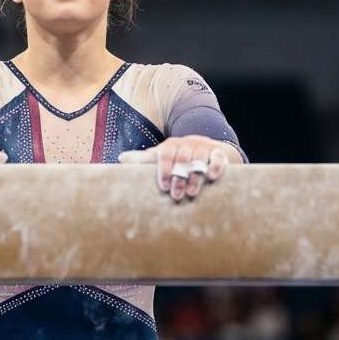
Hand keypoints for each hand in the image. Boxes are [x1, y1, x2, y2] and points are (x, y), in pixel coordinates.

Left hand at [119, 137, 238, 201]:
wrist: (208, 149)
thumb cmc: (178, 157)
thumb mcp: (161, 156)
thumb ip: (142, 159)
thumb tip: (120, 158)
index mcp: (170, 145)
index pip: (164, 154)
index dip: (163, 170)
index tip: (163, 187)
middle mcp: (186, 144)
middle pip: (181, 158)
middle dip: (178, 178)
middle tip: (176, 195)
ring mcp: (203, 147)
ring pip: (198, 159)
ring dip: (195, 177)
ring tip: (191, 193)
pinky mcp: (218, 153)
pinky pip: (217, 157)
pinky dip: (215, 166)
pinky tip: (211, 178)